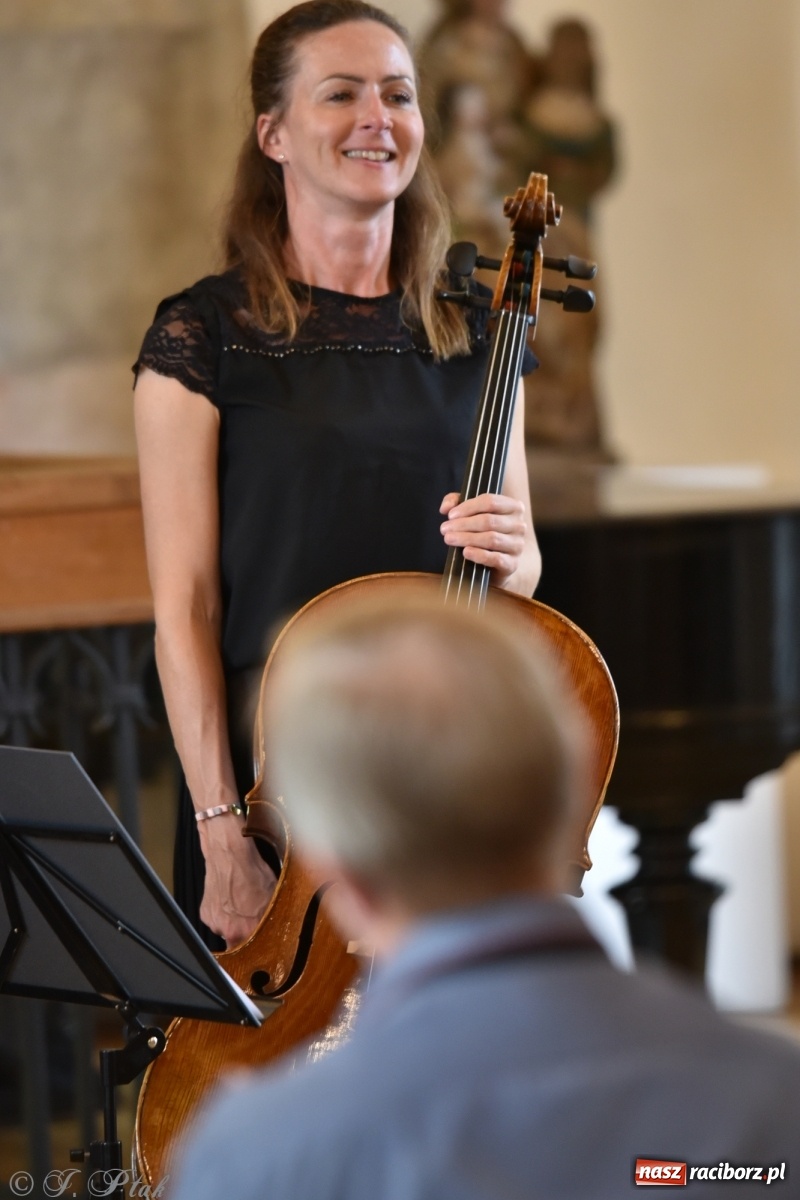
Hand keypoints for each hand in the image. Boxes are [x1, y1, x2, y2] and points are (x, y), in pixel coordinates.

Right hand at [198, 813, 276, 947]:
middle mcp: (228, 931)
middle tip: (250, 919)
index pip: (254, 949)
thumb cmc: (252, 872)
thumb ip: (273, 917)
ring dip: (233, 923)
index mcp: (248, 930)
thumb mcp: (273, 896)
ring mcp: (215, 923)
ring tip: (239, 904)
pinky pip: (216, 920)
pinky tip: (228, 899)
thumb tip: (280, 926)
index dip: (259, 944)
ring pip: (226, 931)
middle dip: (245, 933)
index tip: (261, 940)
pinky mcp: (205, 914)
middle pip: (238, 943)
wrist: (230, 855)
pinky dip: (222, 913)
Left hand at [440, 492, 526, 585]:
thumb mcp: (470, 512)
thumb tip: (446, 508)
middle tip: (445, 529)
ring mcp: (517, 545)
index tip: (450, 515)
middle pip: (489, 521)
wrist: (496, 562)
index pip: (490, 502)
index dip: (468, 507)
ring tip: (449, 539)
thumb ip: (456, 502)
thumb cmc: (482, 531)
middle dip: (463, 525)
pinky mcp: (512, 564)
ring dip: (466, 538)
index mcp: (513, 507)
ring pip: (491, 539)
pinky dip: (479, 555)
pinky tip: (465, 552)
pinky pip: (496, 558)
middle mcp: (519, 525)